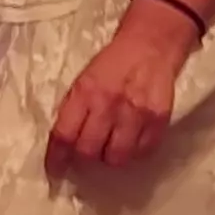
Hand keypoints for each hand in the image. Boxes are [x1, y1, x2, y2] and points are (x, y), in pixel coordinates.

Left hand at [45, 4, 198, 172]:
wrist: (151, 45)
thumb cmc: (113, 64)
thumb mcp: (84, 80)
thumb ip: (74, 110)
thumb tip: (64, 144)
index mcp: (85, 93)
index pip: (64, 135)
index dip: (56, 158)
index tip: (55, 170)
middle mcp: (109, 105)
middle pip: (88, 151)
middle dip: (85, 157)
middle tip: (89, 151)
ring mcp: (136, 114)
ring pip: (116, 158)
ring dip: (110, 157)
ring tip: (111, 146)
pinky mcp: (159, 120)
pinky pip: (142, 152)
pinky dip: (134, 152)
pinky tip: (132, 140)